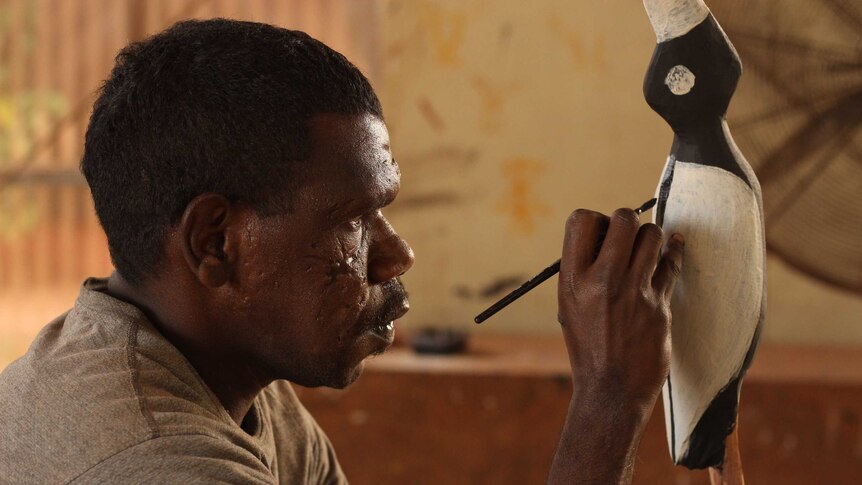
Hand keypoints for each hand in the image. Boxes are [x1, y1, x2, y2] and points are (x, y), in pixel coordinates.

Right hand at [558, 208, 683, 409]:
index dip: (596, 220)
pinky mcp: (659, 304)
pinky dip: (675, 250)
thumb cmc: (588, 346)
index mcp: (572, 279)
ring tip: (646, 251)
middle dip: (628, 221)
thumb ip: (583, 271)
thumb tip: (607, 236)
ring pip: (653, 235)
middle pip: (623, 219)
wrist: (611, 390)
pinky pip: (672, 262)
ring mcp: (633, 291)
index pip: (581, 220)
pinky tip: (675, 244)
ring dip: (651, 236)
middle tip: (628, 240)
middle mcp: (601, 280)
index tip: (603, 236)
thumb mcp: (569, 305)